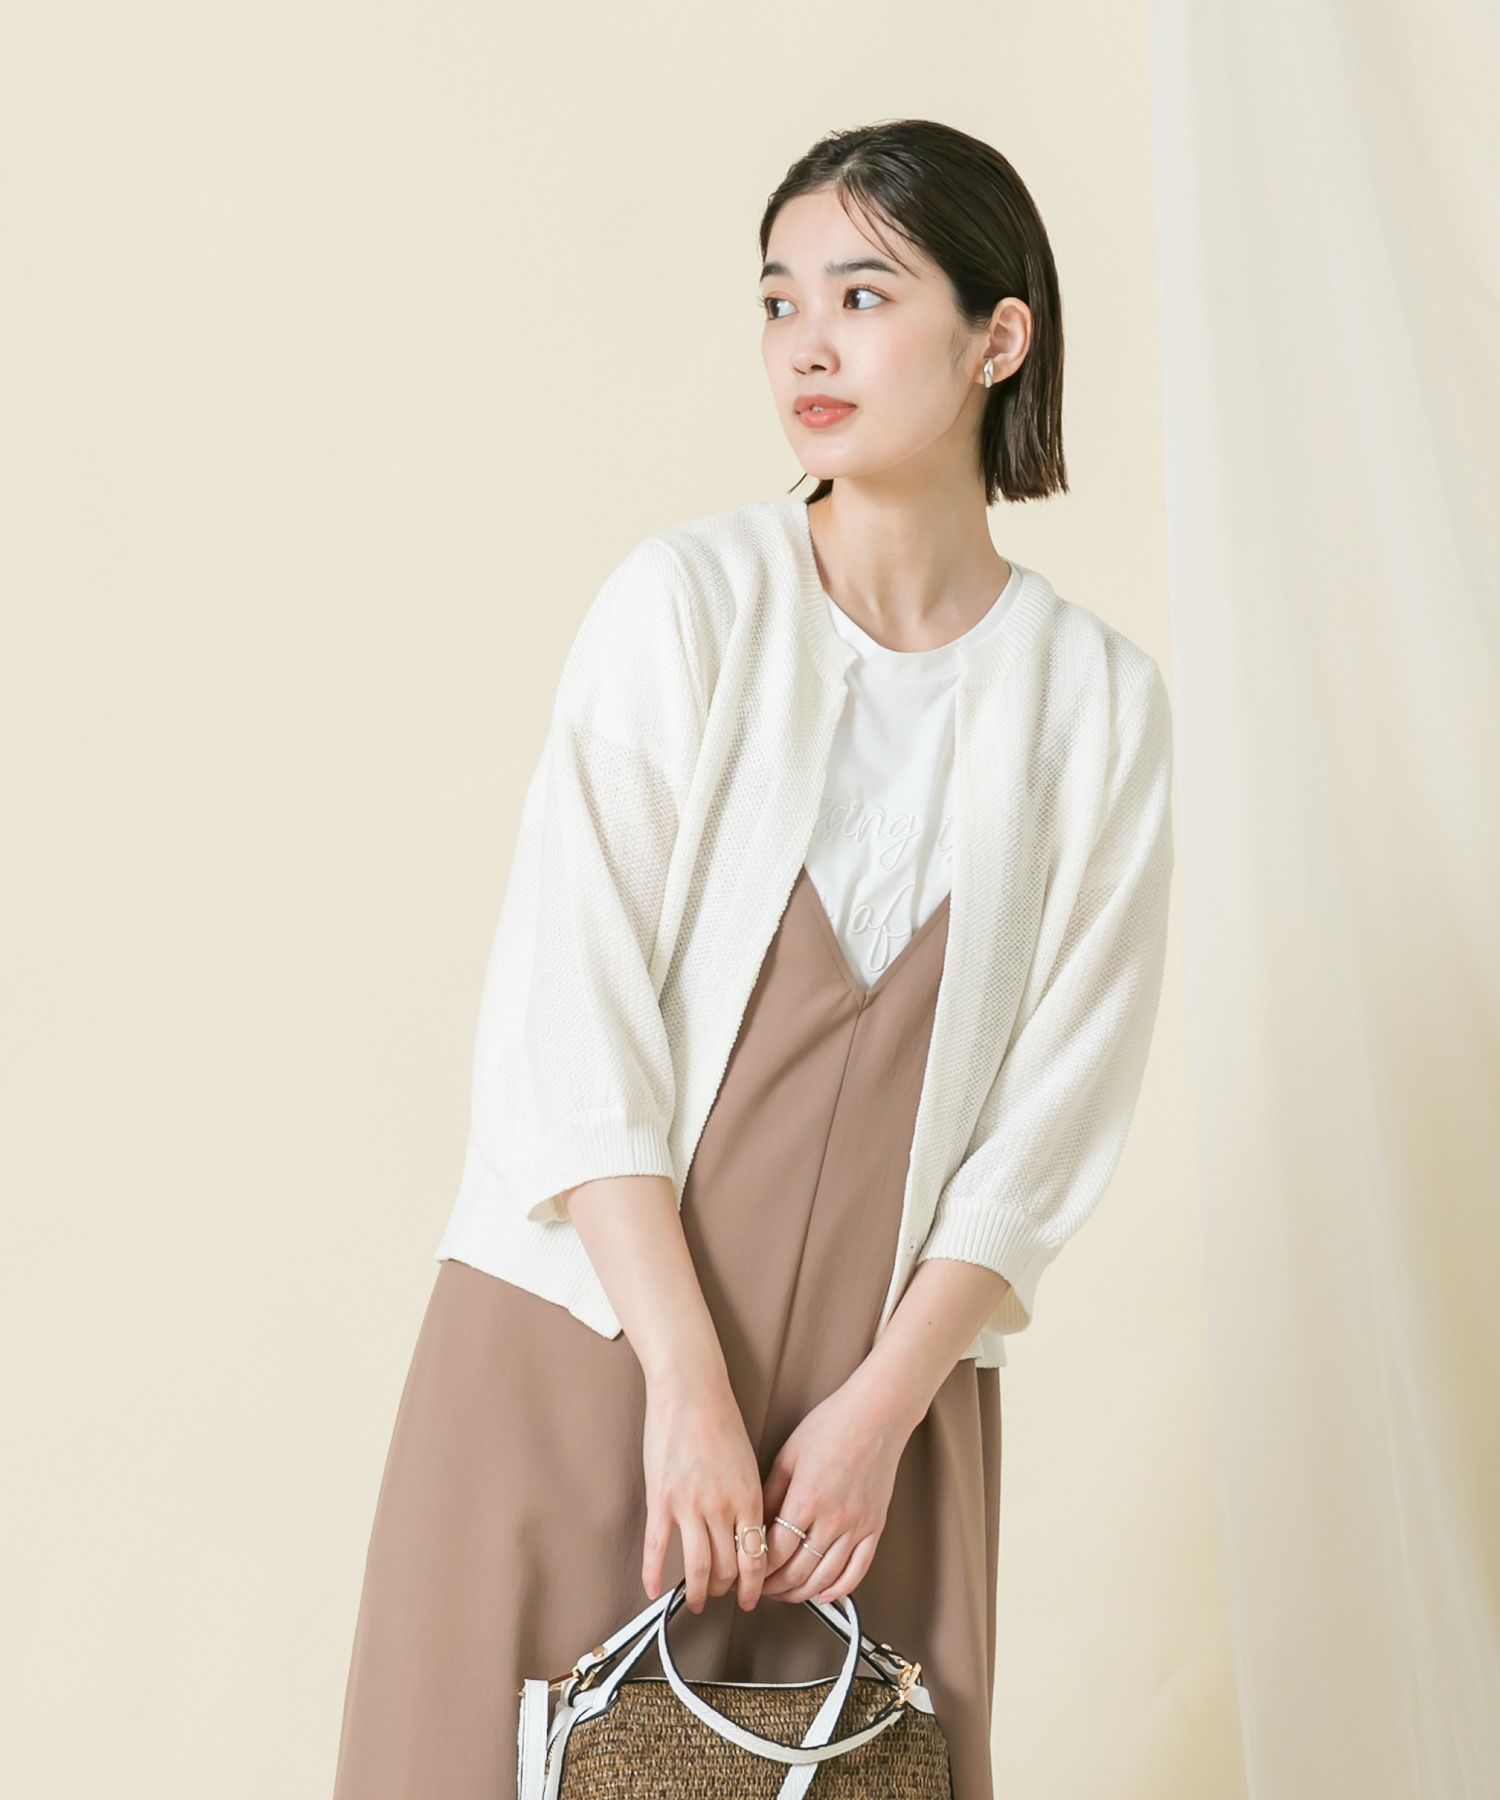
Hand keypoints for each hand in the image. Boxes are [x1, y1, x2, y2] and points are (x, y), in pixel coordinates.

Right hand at [641, 1373, 771, 1614]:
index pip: (756, 1558)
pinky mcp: (660, 1498)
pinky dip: (654, 1575)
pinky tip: (653, 1590)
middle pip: (727, 1568)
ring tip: (695, 1601)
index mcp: (748, 1497)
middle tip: (721, 1595)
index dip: (754, 1586)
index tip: (750, 1597)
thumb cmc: (721, 1419)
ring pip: (696, 1567)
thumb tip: (750, 1535)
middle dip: (725, 1590)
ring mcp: (689, 1505)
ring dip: (697, 1592)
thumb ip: (749, 1500)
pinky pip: (657, 1547)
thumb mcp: (749, 1463)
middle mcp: (722, 1507)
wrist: (691, 1390)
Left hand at [757, 1377, 911, 1605]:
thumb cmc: (831, 1426)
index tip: (746, 1571)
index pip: (775, 1552)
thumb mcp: (788, 1455)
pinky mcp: (875, 1527)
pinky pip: (858, 1571)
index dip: (757, 1568)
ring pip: (825, 1578)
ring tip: (785, 1592)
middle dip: (774, 1586)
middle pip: (798, 1571)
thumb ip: (770, 1493)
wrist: (877, 1415)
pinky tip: (824, 1594)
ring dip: (801, 1593)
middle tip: (760, 1588)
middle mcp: (833, 1518)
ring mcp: (858, 1526)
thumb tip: (754, 1526)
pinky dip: (839, 1590)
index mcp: (806, 1498)